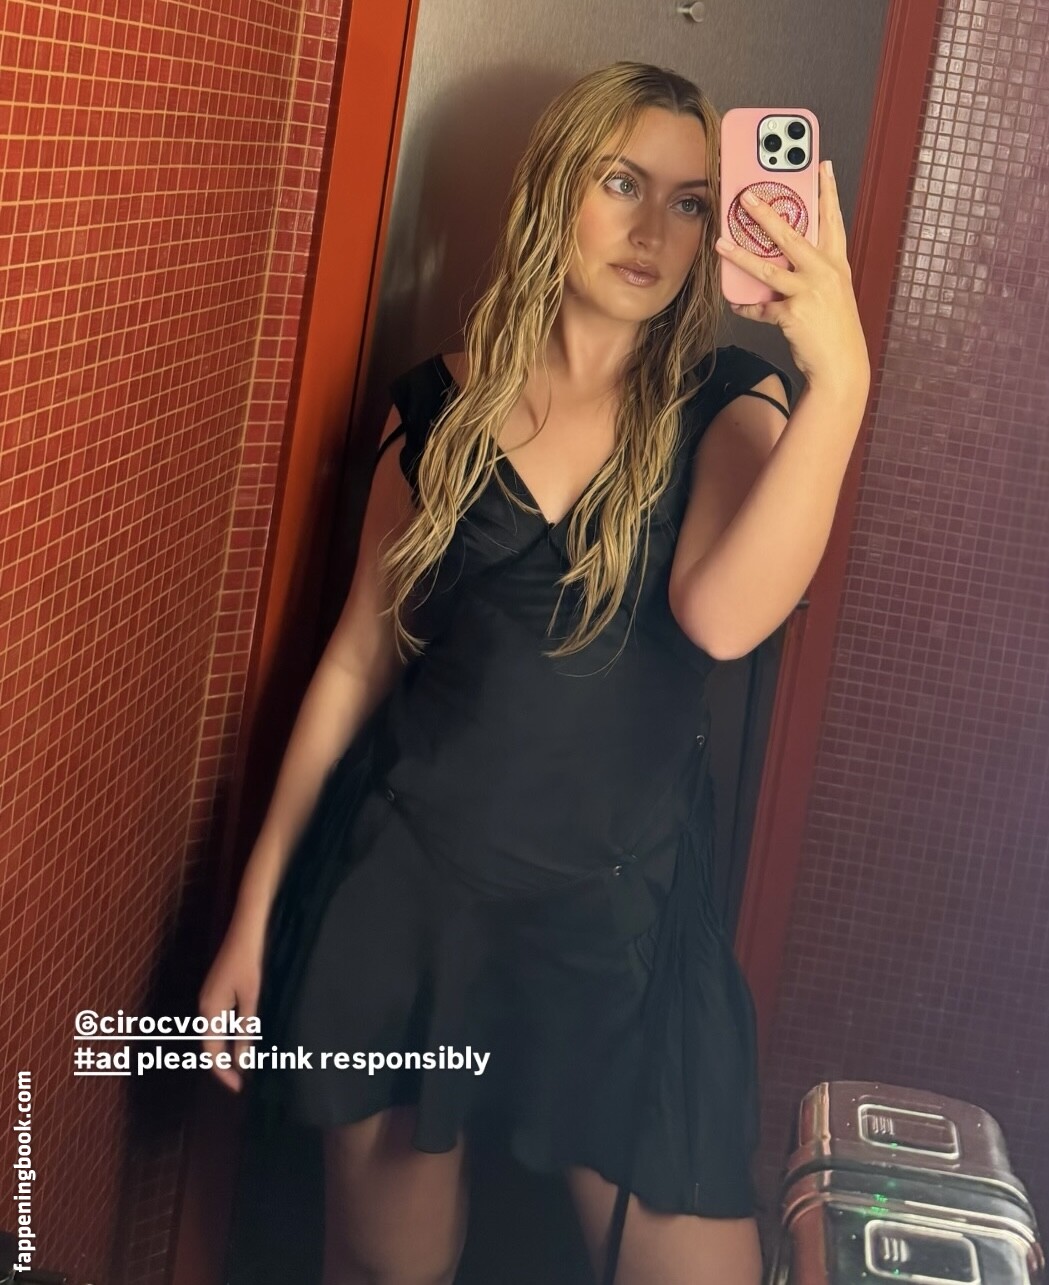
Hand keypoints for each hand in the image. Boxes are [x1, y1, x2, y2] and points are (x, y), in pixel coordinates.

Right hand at [198, 909, 266, 1092]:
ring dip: (225, 1051)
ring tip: (242, 1065)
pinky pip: (218, 1021)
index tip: (237, 1087)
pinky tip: (240, 1039)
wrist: (245, 930)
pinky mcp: (217, 991)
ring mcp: (209, 998)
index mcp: (209, 1011)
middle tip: (242, 1080)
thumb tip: (241, 1061)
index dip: (222, 1071)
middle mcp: (204, 1007)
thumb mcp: (250, 998)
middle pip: (209, 1044)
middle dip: (223, 1064)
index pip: (211, 1051)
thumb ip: (245, 1030)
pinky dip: (227, 1035)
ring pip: (213, 1033)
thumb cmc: (248, 962)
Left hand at [715, 160, 869, 398]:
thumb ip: (812, 272)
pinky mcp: (793, 314)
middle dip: (767, 213)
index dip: (827, 192)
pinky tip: (735, 303)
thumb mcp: (832, 294)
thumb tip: (780, 260)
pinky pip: (760, 308)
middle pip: (792, 235)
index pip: (832, 221)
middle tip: (747, 196)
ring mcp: (809, 293)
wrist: (842, 367)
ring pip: (767, 268)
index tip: (822, 165)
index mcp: (836, 265)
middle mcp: (824, 273)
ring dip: (740, 254)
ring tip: (720, 242)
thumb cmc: (835, 330)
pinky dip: (746, 306)